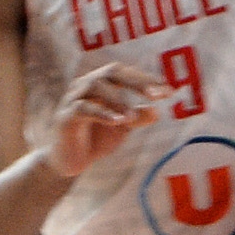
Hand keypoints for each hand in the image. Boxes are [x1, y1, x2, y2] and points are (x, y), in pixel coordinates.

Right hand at [48, 61, 166, 176]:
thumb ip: (138, 118)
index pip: (126, 72)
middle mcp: (86, 85)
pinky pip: (82, 108)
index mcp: (102, 83)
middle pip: (111, 72)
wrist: (70, 162)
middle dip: (136, 81)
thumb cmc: (97, 138)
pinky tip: (118, 122)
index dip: (148, 79)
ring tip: (132, 116)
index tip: (170, 91)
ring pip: (95, 86)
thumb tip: (156, 112)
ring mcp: (72, 99)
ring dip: (118, 99)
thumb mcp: (123, 128)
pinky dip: (102, 113)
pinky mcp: (64, 117)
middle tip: (156, 95)